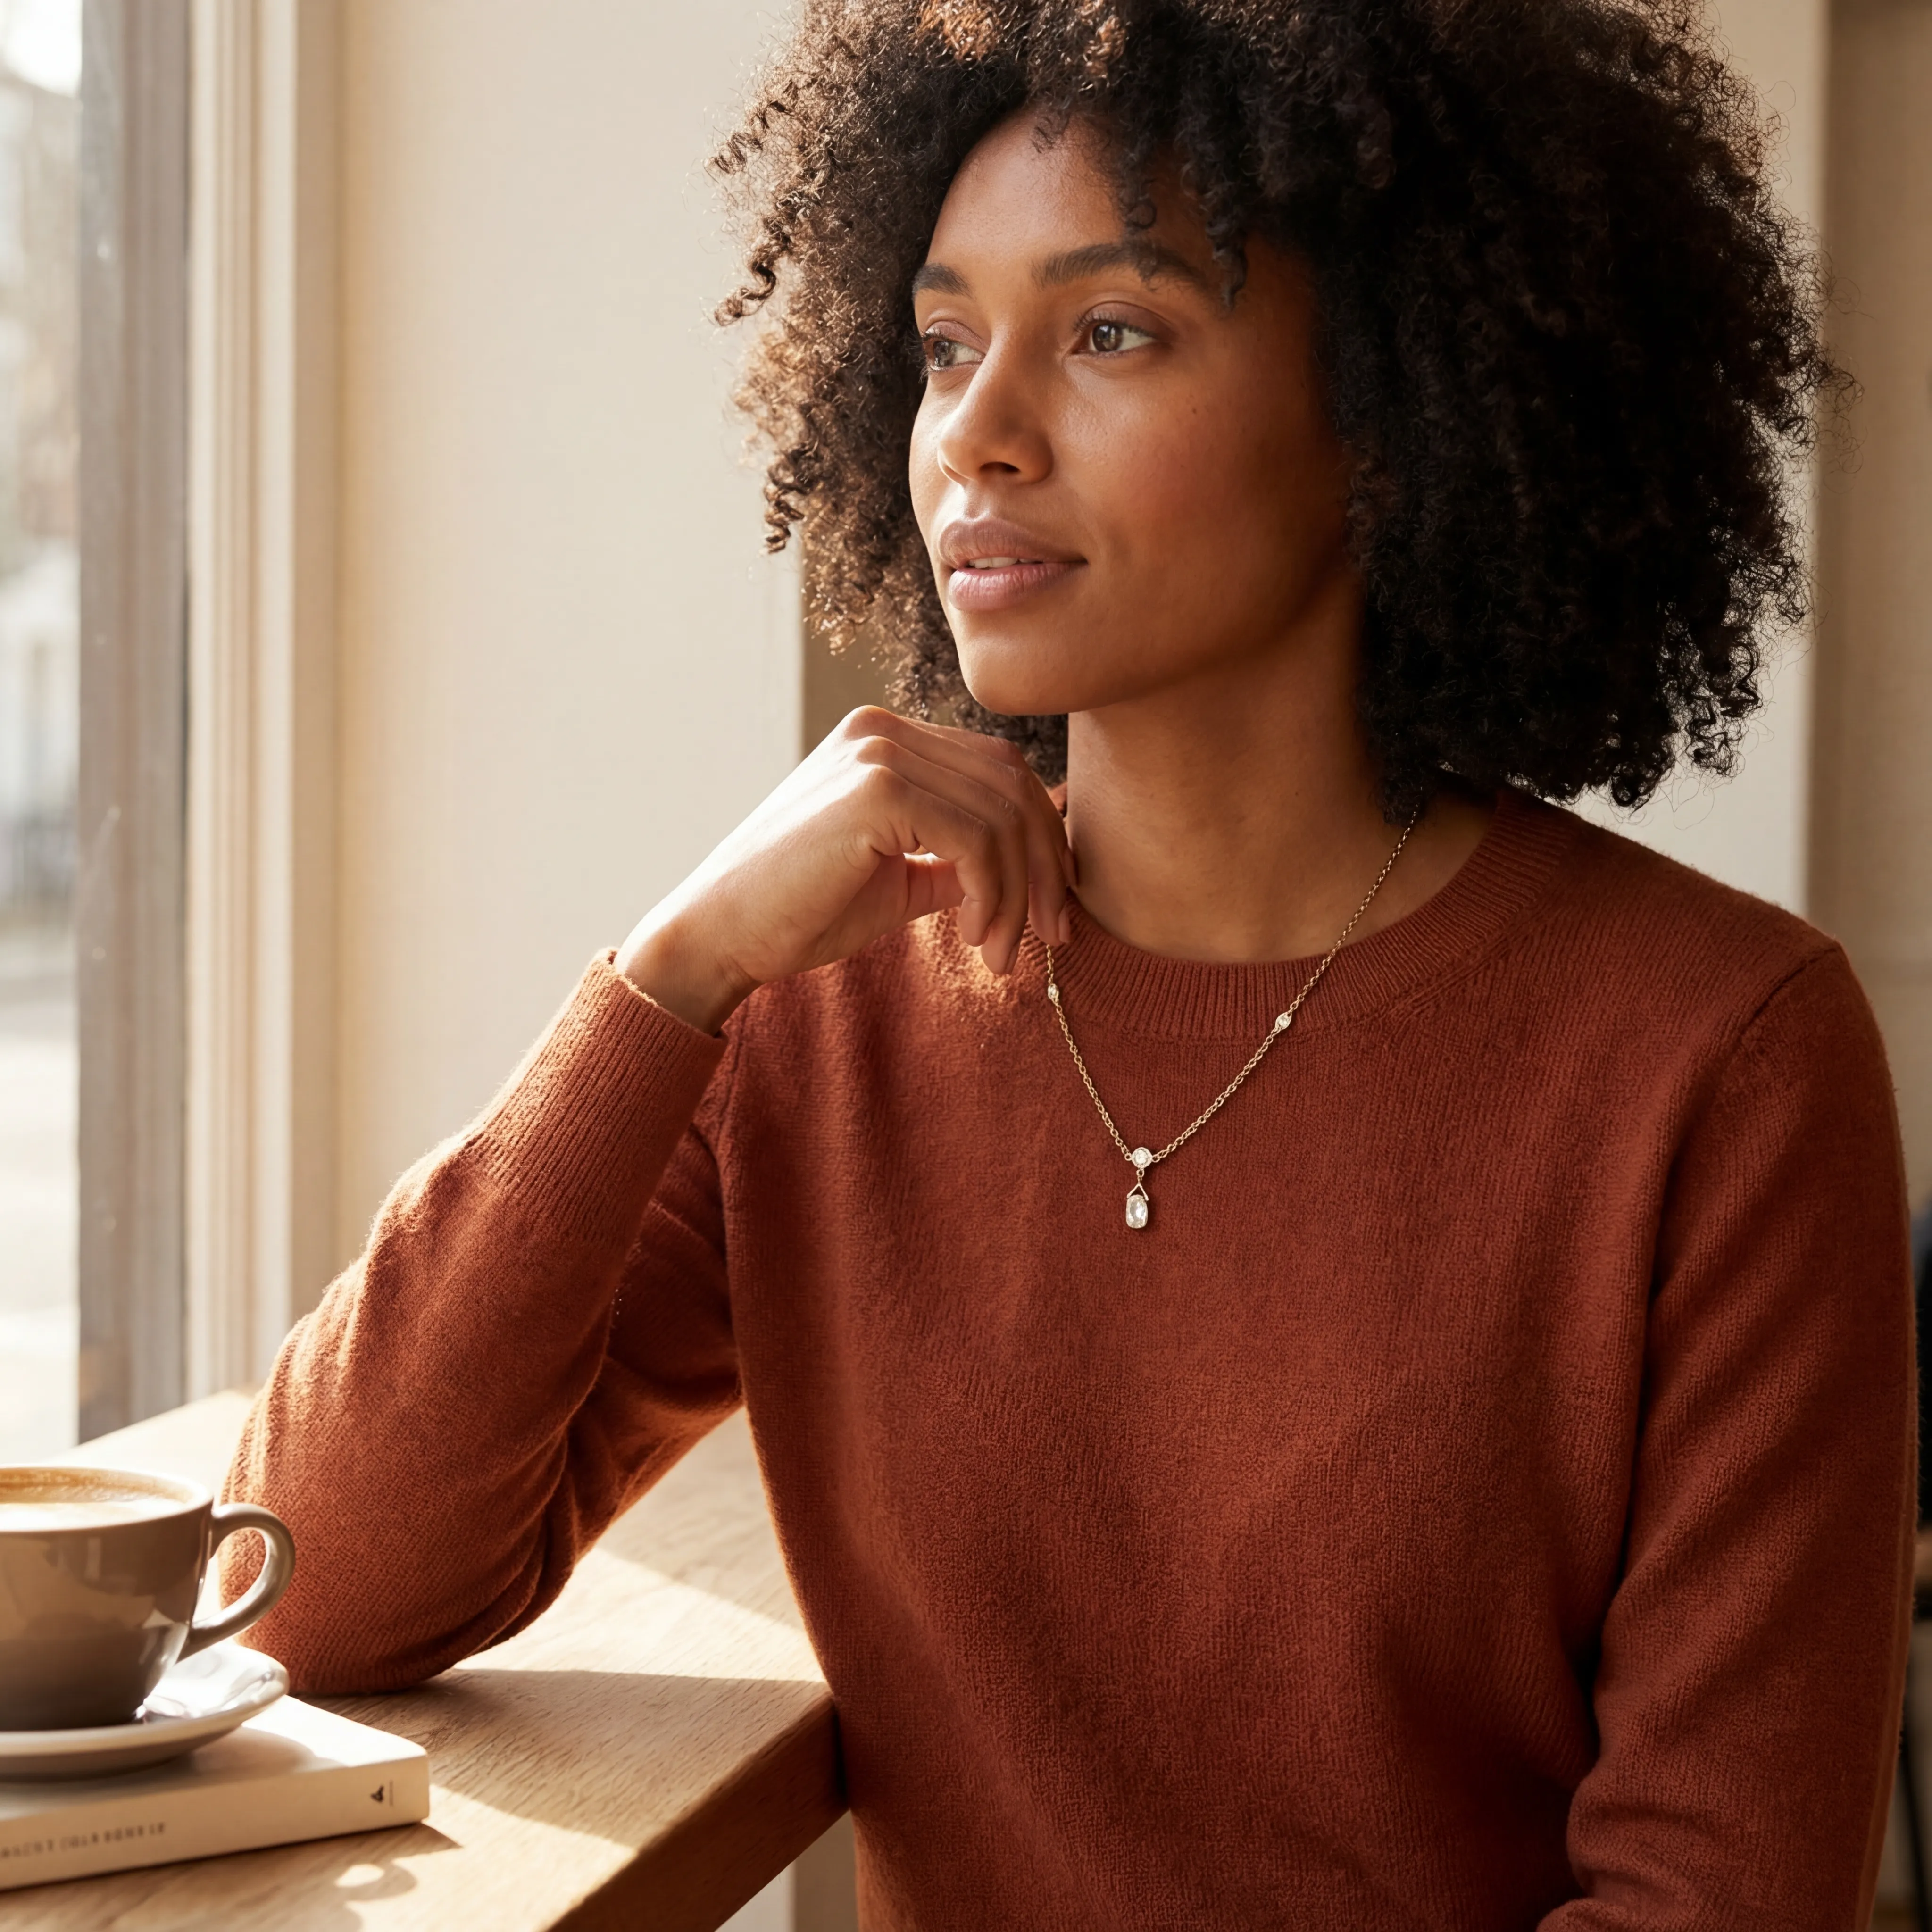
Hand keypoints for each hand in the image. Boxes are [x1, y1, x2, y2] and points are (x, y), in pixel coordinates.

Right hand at [614, 708, 1074, 1031]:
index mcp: (886, 739)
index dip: (1041, 837)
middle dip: (1045, 865)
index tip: (1052, 910)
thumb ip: (958, 859)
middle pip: (1012, 783)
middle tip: (1055, 936)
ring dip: (1018, 895)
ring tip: (1000, 953)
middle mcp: (884, 729)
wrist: (719, 934)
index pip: (998, 770)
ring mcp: (878, 752)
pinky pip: (975, 838)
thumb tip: (1033, 868)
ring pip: (1000, 815)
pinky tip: (974, 936)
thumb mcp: (900, 878)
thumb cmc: (800, 912)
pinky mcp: (876, 789)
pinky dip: (992, 894)